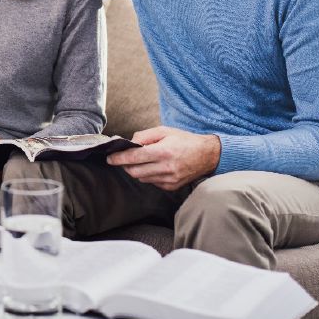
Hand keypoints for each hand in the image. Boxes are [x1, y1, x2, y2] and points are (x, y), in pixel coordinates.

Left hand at [106, 126, 220, 190]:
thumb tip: (128, 142)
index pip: (133, 157)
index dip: (118, 158)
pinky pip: (152, 182)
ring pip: (142, 178)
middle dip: (124, 165)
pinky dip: (147, 175)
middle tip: (122, 159)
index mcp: (163, 152)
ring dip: (136, 170)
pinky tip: (153, 167)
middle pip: (134, 171)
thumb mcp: (164, 131)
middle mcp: (166, 168)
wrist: (208, 155)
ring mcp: (169, 179)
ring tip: (140, 161)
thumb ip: (144, 136)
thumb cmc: (184, 140)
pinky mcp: (172, 186)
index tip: (109, 158)